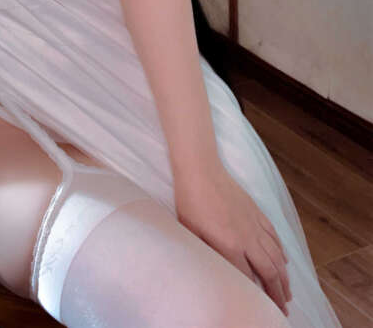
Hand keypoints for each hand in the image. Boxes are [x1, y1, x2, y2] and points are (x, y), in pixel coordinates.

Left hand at [174, 162, 292, 316]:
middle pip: (269, 270)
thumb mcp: (192, 234)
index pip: (248, 278)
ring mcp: (254, 224)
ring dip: (283, 275)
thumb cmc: (191, 202)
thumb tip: (216, 272)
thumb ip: (207, 255)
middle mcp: (247, 238)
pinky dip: (282, 251)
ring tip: (288, 291)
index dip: (259, 296)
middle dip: (278, 292)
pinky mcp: (256, 212)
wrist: (201, 170)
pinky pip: (274, 236)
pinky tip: (284, 260)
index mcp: (229, 246)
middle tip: (284, 309)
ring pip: (276, 255)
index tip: (265, 310)